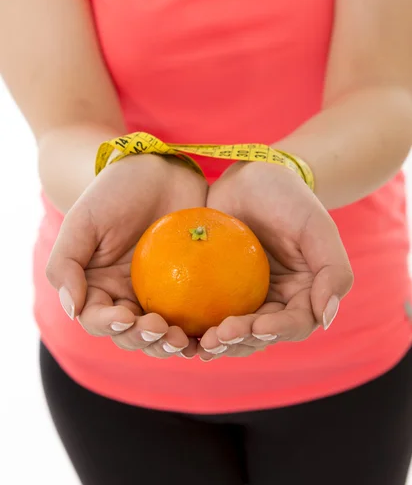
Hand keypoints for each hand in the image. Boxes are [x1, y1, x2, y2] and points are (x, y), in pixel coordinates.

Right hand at [46, 154, 207, 358]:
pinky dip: (201, 330)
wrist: (159, 170)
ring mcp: (161, 293)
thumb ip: (66, 264)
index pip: (98, 319)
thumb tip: (72, 310)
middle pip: (132, 335)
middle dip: (144, 340)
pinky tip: (210, 332)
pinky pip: (195, 315)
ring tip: (184, 340)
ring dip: (170, 345)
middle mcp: (127, 296)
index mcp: (98, 287)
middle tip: (161, 329)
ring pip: (163, 334)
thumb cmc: (116, 191)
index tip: (125, 317)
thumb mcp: (83, 221)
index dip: (109, 326)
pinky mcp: (191, 286)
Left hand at [197, 161, 352, 360]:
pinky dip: (199, 327)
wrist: (251, 177)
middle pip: (261, 336)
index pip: (295, 322)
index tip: (256, 326)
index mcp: (304, 293)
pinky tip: (182, 332)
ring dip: (221, 344)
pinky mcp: (218, 290)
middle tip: (216, 337)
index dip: (277, 330)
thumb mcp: (316, 226)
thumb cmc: (288, 197)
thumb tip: (327, 319)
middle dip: (241, 342)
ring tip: (201, 342)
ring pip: (235, 333)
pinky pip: (209, 313)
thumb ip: (333, 270)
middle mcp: (277, 301)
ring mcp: (246, 297)